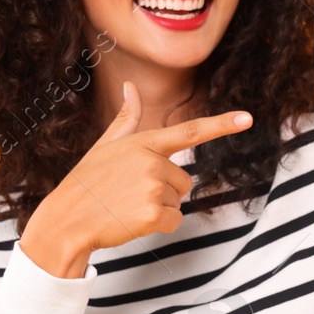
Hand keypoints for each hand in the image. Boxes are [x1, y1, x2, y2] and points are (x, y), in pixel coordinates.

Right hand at [19, 81, 253, 277]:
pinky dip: (158, 226)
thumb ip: (127, 118)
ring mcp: (153, 187)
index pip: (189, 131)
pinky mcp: (154, 213)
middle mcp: (151, 161)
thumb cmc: (87, 183)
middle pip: (184, 181)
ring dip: (158, 209)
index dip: (221, 124)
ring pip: (178, 201)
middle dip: (164, 190)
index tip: (248, 118)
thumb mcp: (105, 145)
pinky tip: (132, 221)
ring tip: (127, 206)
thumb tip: (131, 86)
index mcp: (143, 142)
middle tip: (130, 194)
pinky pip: (175, 221)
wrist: (66, 220)